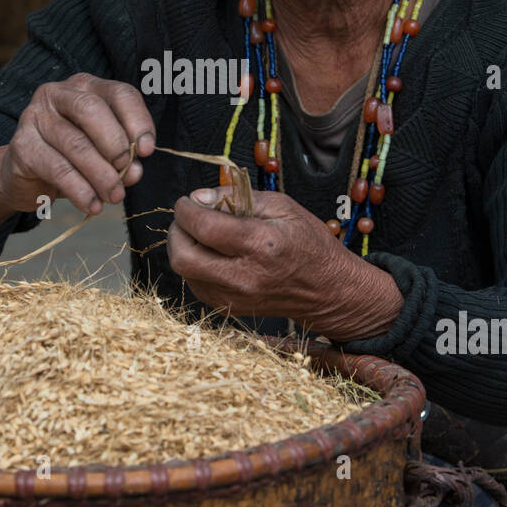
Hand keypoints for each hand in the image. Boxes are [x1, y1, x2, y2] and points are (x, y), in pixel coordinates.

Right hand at [0, 74, 154, 215]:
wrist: (23, 175)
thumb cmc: (70, 157)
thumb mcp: (102, 152)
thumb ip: (122, 156)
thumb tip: (134, 172)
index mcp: (86, 86)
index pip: (120, 93)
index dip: (138, 121)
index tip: (147, 151)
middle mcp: (58, 94)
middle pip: (92, 110)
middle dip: (116, 145)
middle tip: (127, 175)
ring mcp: (35, 117)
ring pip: (76, 144)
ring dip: (101, 176)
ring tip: (115, 197)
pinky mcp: (22, 145)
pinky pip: (58, 169)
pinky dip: (80, 191)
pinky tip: (92, 206)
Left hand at [166, 185, 403, 341]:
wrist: (329, 291)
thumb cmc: (310, 243)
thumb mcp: (283, 206)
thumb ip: (238, 197)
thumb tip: (199, 197)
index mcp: (261, 245)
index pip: (204, 226)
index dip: (186, 210)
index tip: (187, 201)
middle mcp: (245, 276)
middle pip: (183, 256)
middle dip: (177, 231)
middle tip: (186, 218)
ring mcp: (236, 298)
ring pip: (184, 273)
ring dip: (183, 248)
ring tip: (200, 235)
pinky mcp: (230, 309)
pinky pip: (195, 285)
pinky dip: (194, 266)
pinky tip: (211, 255)